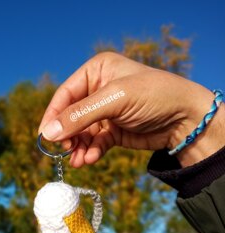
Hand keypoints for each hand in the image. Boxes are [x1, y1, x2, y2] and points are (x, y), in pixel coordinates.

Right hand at [39, 52, 223, 167]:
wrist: (186, 119)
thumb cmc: (153, 96)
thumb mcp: (114, 100)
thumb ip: (79, 116)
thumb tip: (47, 133)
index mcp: (96, 71)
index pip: (66, 94)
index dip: (53, 115)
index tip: (45, 136)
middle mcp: (98, 90)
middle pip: (71, 115)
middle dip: (67, 134)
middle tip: (64, 150)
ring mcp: (106, 112)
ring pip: (82, 132)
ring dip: (77, 147)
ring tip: (77, 161)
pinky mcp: (114, 131)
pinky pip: (95, 142)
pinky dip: (91, 152)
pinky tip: (90, 159)